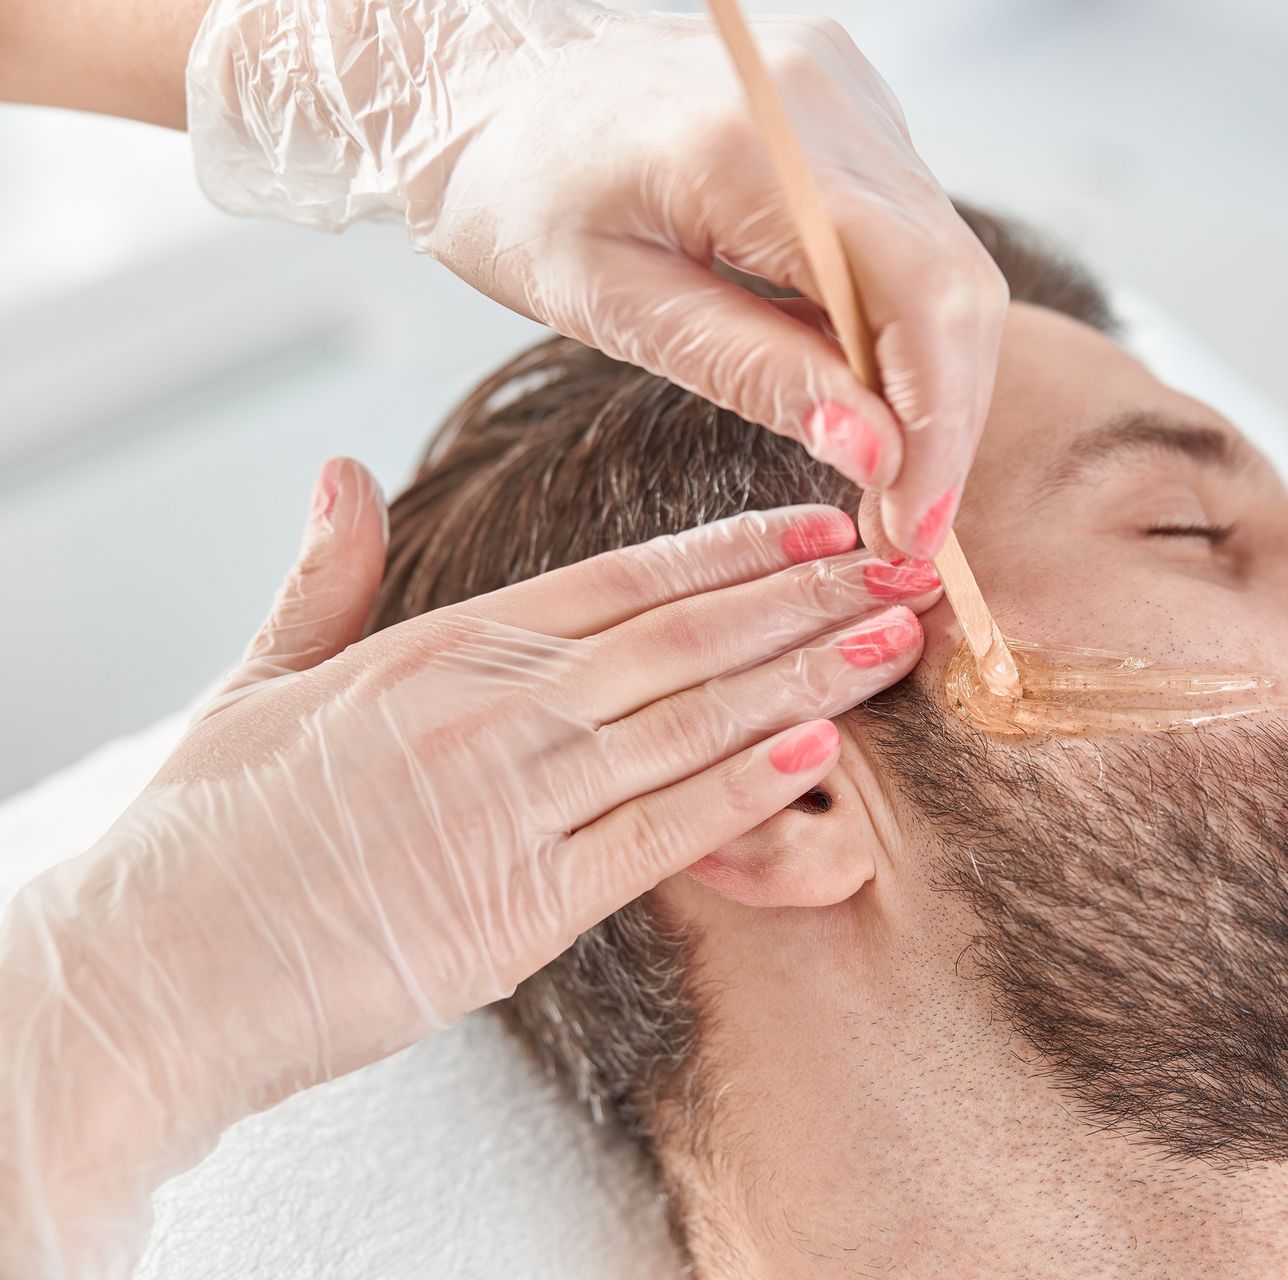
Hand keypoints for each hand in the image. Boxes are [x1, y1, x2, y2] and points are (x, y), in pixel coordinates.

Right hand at [0, 458, 939, 1276]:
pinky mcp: (518, 908)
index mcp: (436, 650)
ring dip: (803, 682)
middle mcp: (487, 712)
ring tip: (893, 644)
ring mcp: (509, 806)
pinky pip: (654, 837)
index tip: (820, 527)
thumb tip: (344, 472)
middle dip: (803, 604)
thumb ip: (325, 579)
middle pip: (680, 640)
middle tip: (905, 569)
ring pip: (688, 725)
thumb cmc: (205, 836)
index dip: (732, 552)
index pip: (619, 581)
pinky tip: (815, 754)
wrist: (148, 975)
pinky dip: (739, 795)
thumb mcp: (257, 683)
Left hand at [184, 0, 1007, 559]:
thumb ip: (754, 374)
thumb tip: (877, 457)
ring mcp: (846, 94)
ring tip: (884, 473)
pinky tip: (860, 383)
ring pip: (950, 261)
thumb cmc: (521, 195)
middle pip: (955, 283)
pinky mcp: (853, 104)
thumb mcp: (614, 307)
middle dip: (944, 420)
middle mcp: (820, 103)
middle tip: (903, 524)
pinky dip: (905, 322)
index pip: (918, 296)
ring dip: (932, 379)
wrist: (490, 85)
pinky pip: (917, 231)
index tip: (914, 524)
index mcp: (748, 146)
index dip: (939, 424)